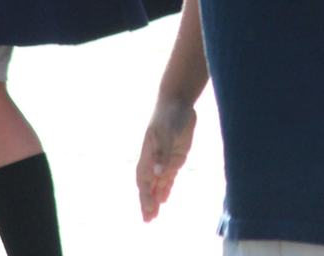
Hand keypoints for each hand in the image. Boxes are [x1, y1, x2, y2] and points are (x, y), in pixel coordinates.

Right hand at [136, 101, 196, 221]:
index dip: (145, 195)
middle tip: (149, 220)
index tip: (148, 209)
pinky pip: (168, 177)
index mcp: (149, 155)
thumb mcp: (166, 132)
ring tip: (154, 216)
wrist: (178, 102)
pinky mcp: (176, 156)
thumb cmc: (169, 115)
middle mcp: (155, 160)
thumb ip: (163, 153)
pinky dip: (165, 188)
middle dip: (148, 202)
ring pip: (158, 184)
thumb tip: (158, 173)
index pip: (145, 180)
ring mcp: (165, 158)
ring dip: (156, 198)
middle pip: (149, 186)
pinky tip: (164, 198)